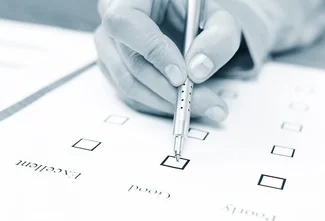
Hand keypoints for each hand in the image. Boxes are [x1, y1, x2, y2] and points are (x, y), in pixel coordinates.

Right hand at [95, 0, 241, 120]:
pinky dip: (157, 104)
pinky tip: (180, 102)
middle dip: (167, 89)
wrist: (180, 15)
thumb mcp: (215, 17)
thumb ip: (217, 37)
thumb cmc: (192, 11)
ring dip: (164, 101)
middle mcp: (110, 16)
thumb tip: (198, 70)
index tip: (181, 75)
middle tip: (201, 101)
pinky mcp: (112, 67)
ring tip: (198, 105)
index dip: (152, 52)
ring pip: (127, 83)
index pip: (125, 23)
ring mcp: (108, 44)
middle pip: (129, 61)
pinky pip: (129, 94)